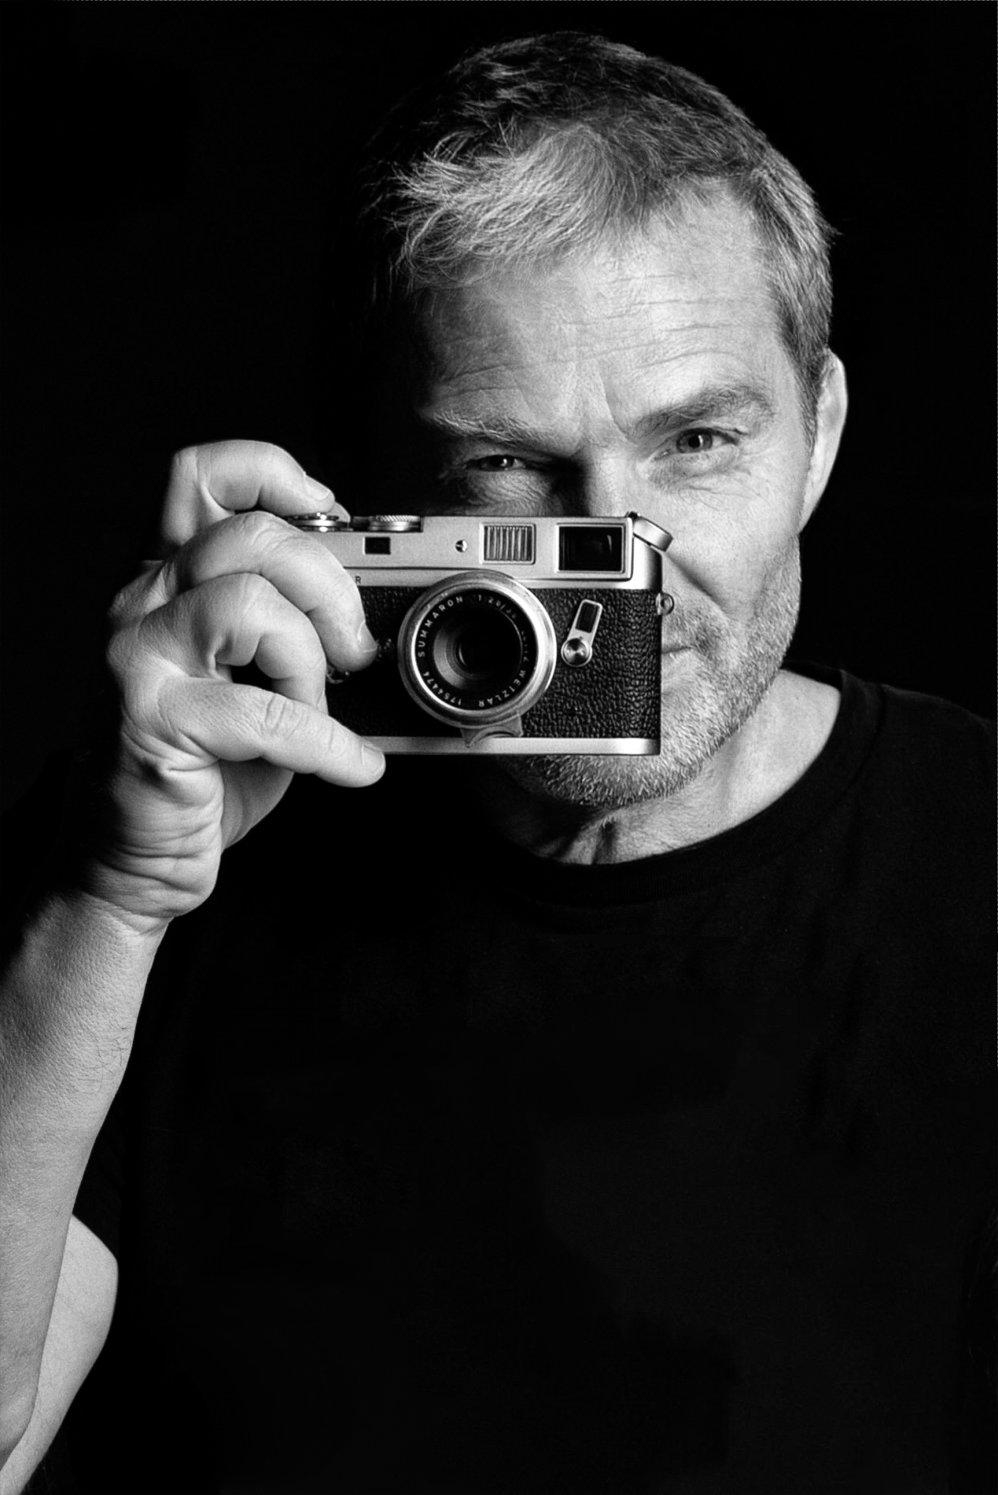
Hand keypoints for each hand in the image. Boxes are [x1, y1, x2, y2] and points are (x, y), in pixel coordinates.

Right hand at [80, 440, 383, 929]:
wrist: (133, 861)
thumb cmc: (200, 771)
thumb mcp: (251, 682)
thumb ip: (289, 630)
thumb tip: (374, 614)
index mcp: (167, 582)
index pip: (201, 476)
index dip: (272, 475)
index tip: (329, 515)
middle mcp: (141, 604)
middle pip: (249, 536)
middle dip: (329, 587)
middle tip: (352, 647)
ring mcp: (139, 658)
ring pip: (249, 602)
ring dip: (310, 659)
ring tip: (322, 706)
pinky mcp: (153, 721)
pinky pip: (266, 712)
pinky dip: (328, 743)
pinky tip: (352, 766)